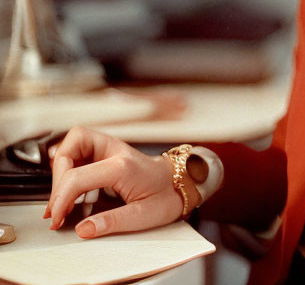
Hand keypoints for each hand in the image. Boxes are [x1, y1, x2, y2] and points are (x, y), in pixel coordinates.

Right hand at [43, 126, 183, 238]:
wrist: (181, 182)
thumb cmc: (167, 196)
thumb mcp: (144, 216)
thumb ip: (112, 222)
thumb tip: (84, 229)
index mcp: (123, 166)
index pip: (78, 176)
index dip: (60, 200)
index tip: (56, 219)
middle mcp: (116, 151)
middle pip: (70, 150)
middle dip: (56, 180)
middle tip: (57, 208)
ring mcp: (111, 148)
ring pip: (73, 141)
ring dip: (60, 167)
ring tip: (61, 197)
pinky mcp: (108, 151)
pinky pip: (80, 148)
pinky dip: (68, 163)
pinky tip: (69, 185)